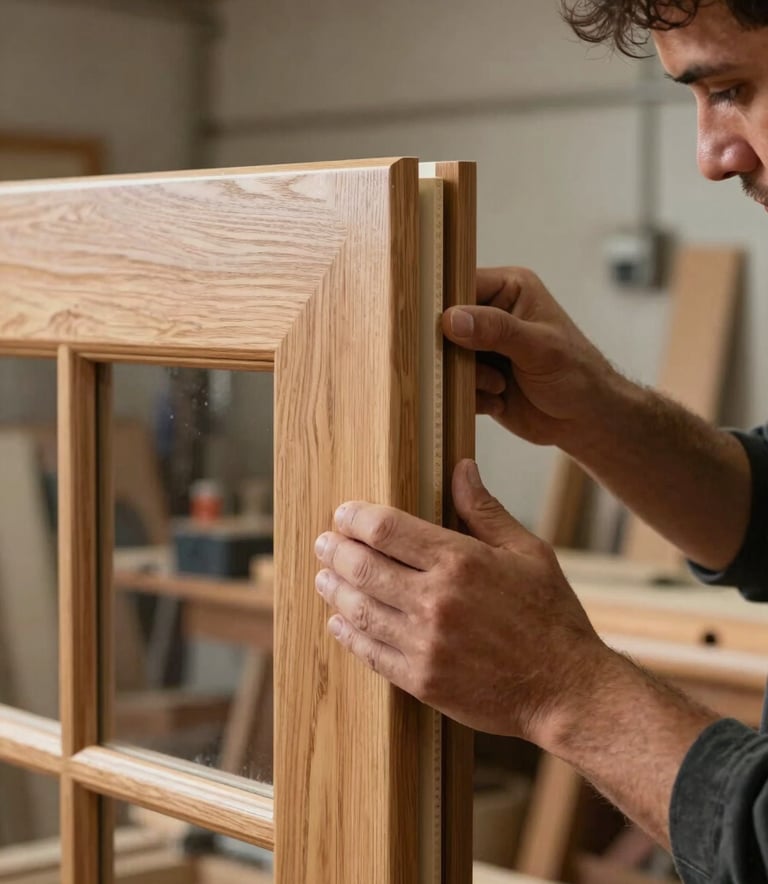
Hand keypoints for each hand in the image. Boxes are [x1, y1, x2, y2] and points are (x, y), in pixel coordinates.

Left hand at [314, 459, 611, 746]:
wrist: (567, 690)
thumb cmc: (552, 616)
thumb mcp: (528, 552)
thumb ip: (485, 510)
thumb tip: (461, 467)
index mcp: (461, 562)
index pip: (386, 529)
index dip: (356, 517)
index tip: (344, 513)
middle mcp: (436, 601)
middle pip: (363, 567)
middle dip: (335, 550)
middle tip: (324, 543)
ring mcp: (425, 644)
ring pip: (359, 609)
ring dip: (334, 590)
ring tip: (323, 578)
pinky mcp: (421, 680)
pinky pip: (370, 652)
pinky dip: (347, 634)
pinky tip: (339, 623)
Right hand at [442, 267, 621, 449]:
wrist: (586, 421)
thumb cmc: (577, 374)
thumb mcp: (539, 347)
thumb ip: (496, 329)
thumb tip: (451, 319)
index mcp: (509, 289)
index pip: (462, 284)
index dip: (445, 305)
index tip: (439, 328)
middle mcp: (491, 314)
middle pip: (445, 324)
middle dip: (457, 350)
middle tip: (476, 365)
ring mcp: (482, 348)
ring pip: (446, 358)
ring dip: (469, 377)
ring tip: (500, 385)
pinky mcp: (477, 378)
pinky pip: (453, 385)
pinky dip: (473, 397)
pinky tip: (500, 400)